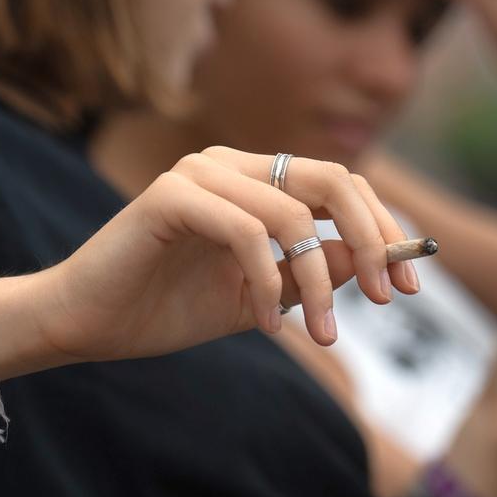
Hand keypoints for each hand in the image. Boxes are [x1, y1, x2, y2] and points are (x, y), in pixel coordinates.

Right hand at [0, 147, 419, 381]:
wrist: (86, 323)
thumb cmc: (166, 307)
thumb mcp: (263, 296)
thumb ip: (314, 273)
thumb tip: (376, 263)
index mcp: (255, 178)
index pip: (342, 184)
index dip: (384, 230)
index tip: (410, 286)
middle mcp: (231, 162)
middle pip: (333, 180)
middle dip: (371, 241)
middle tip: (390, 300)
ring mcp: (199, 172)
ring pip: (293, 216)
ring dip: (318, 283)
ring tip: (319, 334)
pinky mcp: (169, 195)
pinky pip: (246, 233)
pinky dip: (268, 284)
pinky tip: (265, 325)